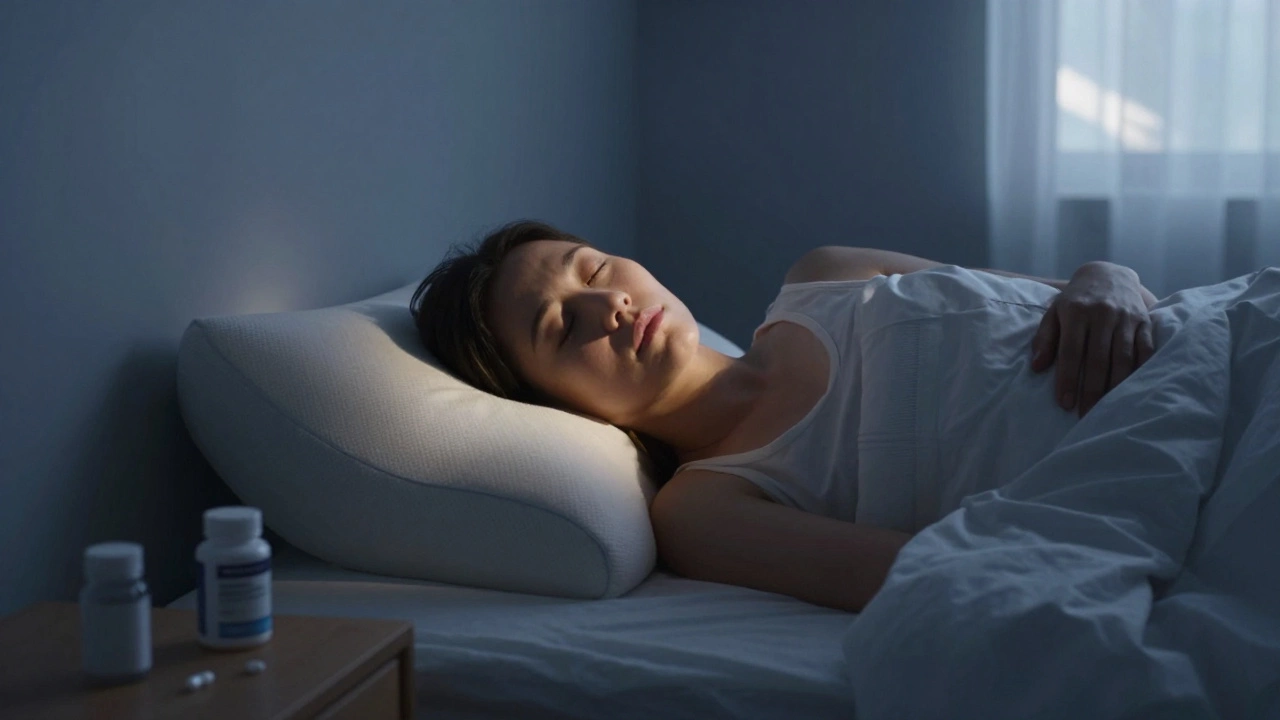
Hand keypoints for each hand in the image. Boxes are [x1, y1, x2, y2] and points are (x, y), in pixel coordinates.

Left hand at [1030, 261, 1155, 416]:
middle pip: (1098, 358)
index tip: (1065, 403)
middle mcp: (1103, 314)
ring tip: (1109, 409)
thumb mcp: (1054, 313)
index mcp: (1076, 312)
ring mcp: (1126, 317)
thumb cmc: (1075, 301)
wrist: (1108, 275)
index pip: (1071, 352)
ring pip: (1123, 357)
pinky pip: (1146, 349)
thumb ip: (1045, 338)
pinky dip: (1141, 370)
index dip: (1068, 379)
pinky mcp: (1145, 321)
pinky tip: (1135, 389)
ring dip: (1116, 386)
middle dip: (1092, 390)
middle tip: (1087, 415)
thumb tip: (1037, 367)